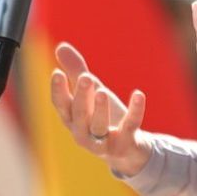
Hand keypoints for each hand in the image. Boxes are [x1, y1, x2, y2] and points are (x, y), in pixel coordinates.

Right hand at [50, 42, 152, 176]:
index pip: (61, 105)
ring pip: (99, 126)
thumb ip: (75, 70)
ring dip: (101, 109)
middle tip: (85, 77)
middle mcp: (83, 133)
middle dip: (82, 96)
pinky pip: (130, 126)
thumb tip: (60, 46)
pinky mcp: (125, 143)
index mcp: (72, 119)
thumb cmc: (102, 117)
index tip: (57, 73)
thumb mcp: (90, 92)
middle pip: (80, 115)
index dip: (58, 90)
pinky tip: (139, 94)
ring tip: (103, 91)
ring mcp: (103, 141)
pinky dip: (135, 111)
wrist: (126, 150)